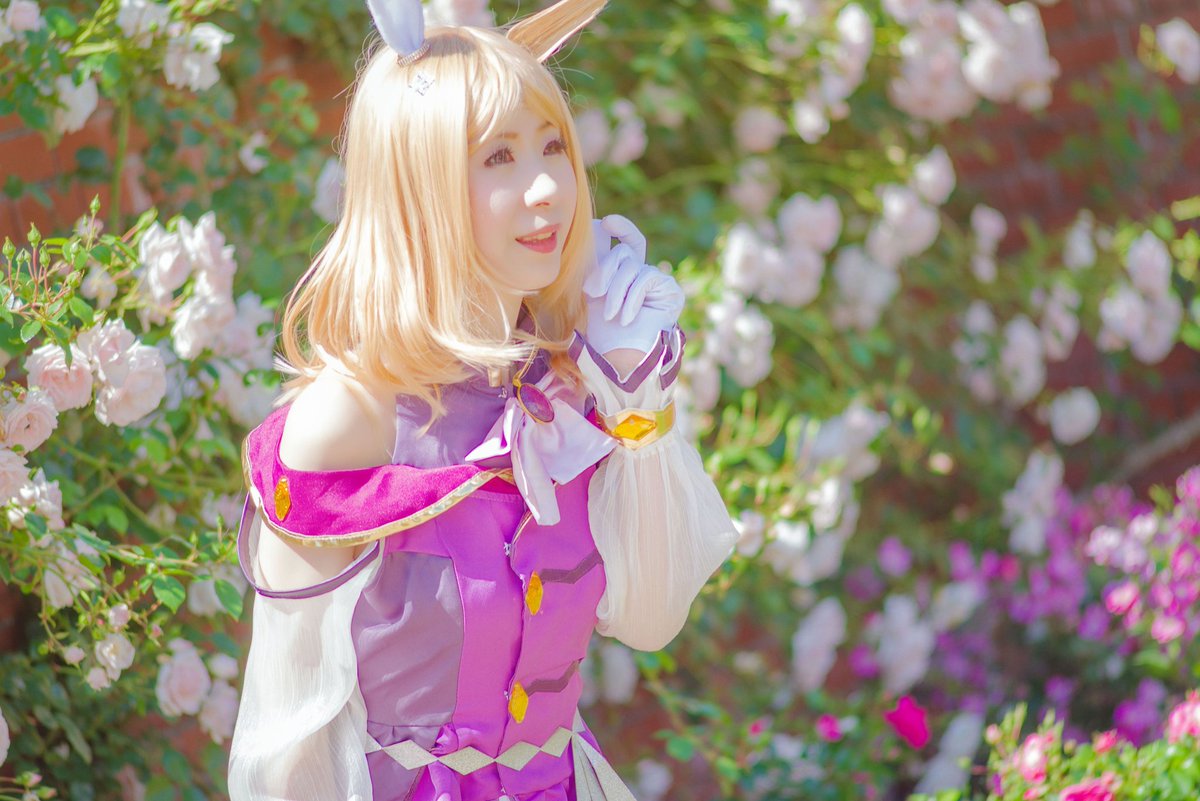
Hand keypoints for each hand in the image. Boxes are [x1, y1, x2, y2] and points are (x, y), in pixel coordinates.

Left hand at [583, 214, 683, 354]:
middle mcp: (641, 273)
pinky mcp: (669, 290)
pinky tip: (625, 317)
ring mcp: (656, 281)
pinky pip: (645, 278)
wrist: (621, 357)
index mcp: (623, 273)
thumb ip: (596, 264)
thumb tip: (596, 225)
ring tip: (611, 315)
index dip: (621, 227)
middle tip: (592, 293)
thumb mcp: (594, 293)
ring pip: (631, 265)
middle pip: (624, 251)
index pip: (626, 240)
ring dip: (616, 292)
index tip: (606, 223)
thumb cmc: (604, 332)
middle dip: (604, 270)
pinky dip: (631, 299)